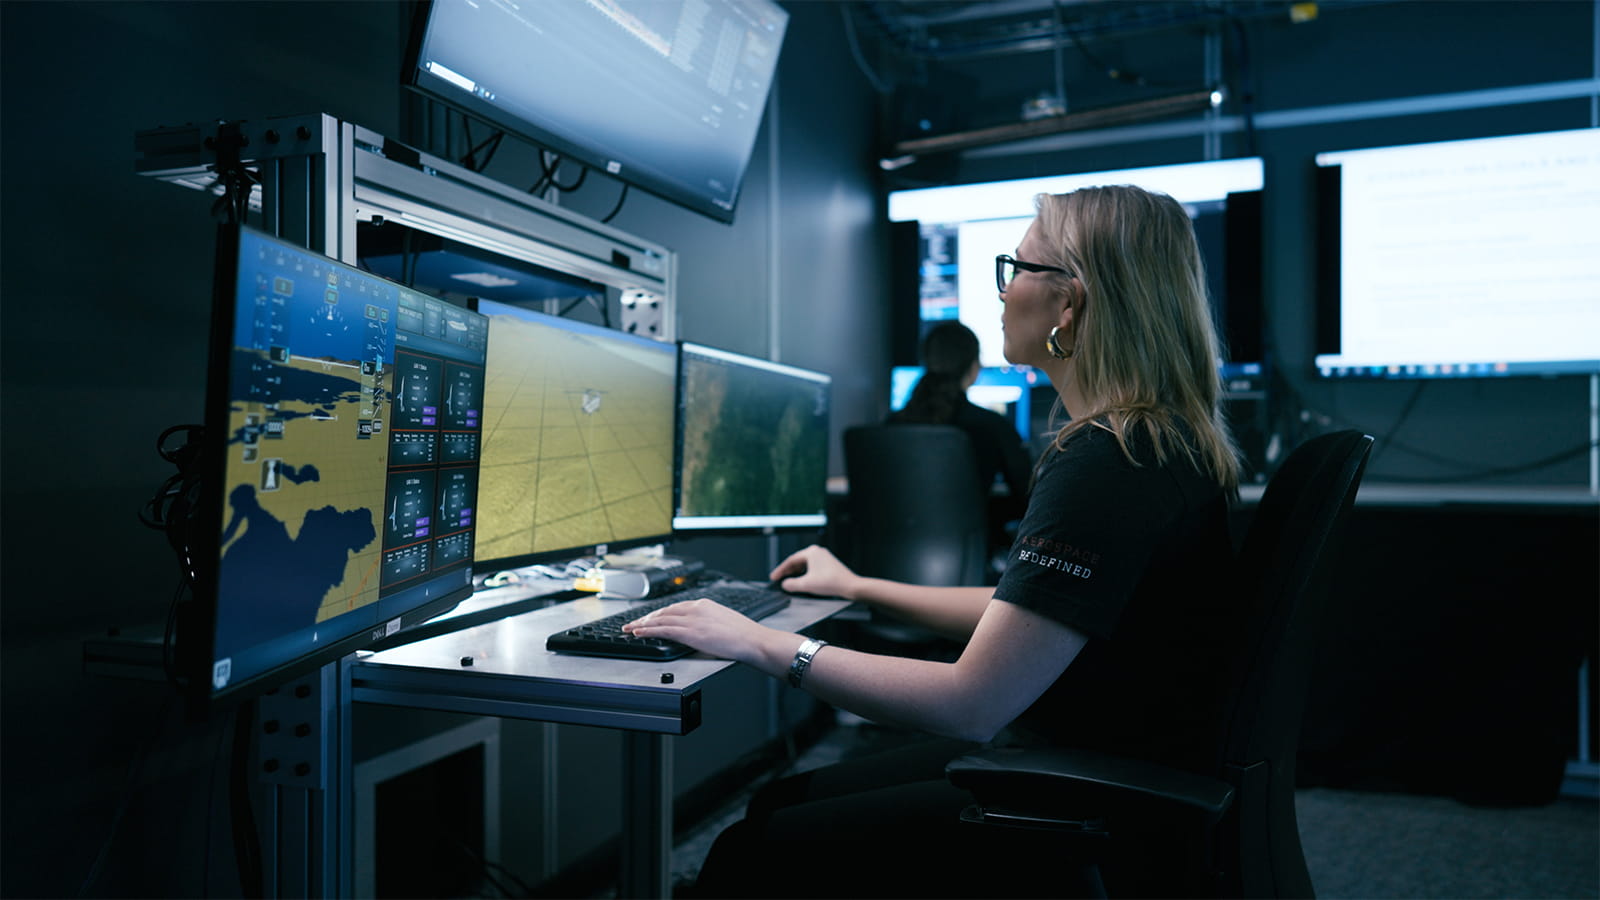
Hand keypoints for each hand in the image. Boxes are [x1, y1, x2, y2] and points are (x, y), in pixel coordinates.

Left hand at [621, 598, 775, 663]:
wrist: (753, 640)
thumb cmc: (744, 635)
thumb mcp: (723, 622)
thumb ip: (708, 623)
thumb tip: (699, 631)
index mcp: (704, 604)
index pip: (676, 607)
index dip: (660, 613)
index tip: (651, 617)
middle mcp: (696, 609)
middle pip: (664, 611)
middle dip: (647, 617)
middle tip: (634, 622)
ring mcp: (692, 620)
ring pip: (660, 619)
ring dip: (642, 624)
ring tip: (630, 628)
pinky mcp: (690, 633)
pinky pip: (663, 630)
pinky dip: (648, 630)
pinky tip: (638, 632)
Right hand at [770, 545, 859, 598]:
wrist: (849, 586)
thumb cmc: (832, 582)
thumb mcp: (806, 585)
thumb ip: (791, 584)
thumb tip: (785, 584)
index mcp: (811, 552)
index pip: (790, 560)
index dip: (780, 570)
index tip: (774, 577)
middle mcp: (818, 552)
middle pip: (797, 561)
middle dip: (787, 571)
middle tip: (779, 578)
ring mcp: (824, 557)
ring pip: (804, 564)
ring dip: (796, 573)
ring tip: (789, 580)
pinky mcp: (828, 564)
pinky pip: (811, 567)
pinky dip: (804, 574)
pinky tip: (802, 581)